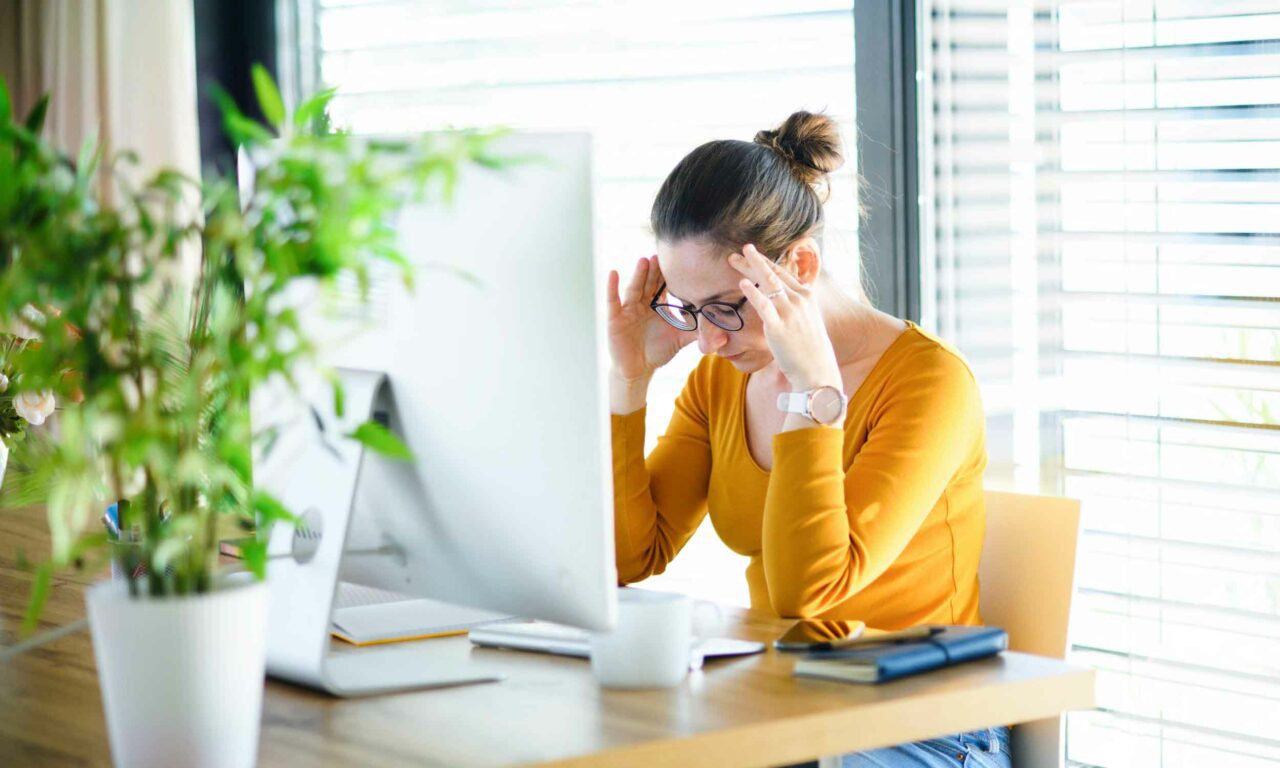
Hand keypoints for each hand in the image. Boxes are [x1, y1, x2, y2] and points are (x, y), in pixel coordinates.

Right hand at [606, 255, 694, 380]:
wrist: (639, 369)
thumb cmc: (658, 351)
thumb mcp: (680, 339)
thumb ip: (698, 332)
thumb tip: (723, 330)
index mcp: (657, 305)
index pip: (663, 286)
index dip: (669, 275)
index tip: (678, 261)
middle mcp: (642, 304)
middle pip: (649, 284)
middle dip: (654, 271)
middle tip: (661, 255)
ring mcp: (628, 310)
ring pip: (634, 289)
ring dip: (638, 275)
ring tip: (644, 261)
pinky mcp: (615, 318)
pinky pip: (613, 301)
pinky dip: (612, 287)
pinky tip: (613, 273)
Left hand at [729, 244, 841, 391]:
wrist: (817, 369)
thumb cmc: (810, 348)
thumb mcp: (807, 320)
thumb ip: (796, 307)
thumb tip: (783, 301)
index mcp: (807, 295)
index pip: (783, 273)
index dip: (767, 262)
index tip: (754, 254)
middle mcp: (799, 299)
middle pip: (773, 273)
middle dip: (756, 259)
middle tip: (741, 248)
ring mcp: (790, 312)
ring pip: (767, 283)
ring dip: (750, 268)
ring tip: (734, 258)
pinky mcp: (779, 326)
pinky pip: (763, 305)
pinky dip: (752, 292)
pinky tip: (742, 283)